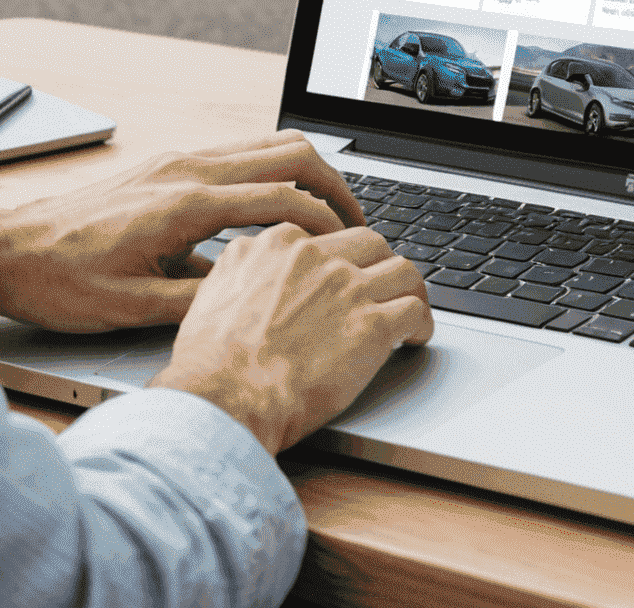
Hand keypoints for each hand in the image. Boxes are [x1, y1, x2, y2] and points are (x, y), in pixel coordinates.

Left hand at [0, 130, 364, 331]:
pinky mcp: (168, 164)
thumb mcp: (134, 309)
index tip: (351, 248)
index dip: (327, 224)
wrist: (5, 249)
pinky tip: (276, 210)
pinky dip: (275, 172)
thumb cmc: (60, 282)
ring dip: (306, 173)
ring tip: (327, 215)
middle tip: (356, 224)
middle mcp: (188, 168)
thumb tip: (257, 302)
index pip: (283, 200)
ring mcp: (178, 159)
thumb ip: (202, 302)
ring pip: (267, 144)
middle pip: (289, 153)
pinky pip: (240, 153)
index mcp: (186, 203)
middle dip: (333, 185)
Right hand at [149, 223, 433, 453]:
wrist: (225, 397)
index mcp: (279, 246)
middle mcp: (318, 258)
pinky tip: (417, 335)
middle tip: (381, 285)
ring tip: (410, 306)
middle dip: (379, 264)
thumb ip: (240, 269)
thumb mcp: (213, 292)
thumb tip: (247, 265)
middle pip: (369, 244)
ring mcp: (348, 288)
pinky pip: (414, 309)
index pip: (325, 236)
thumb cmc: (210, 361)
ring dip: (409, 289)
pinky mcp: (372, 325)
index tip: (343, 272)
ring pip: (401, 270)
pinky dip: (422, 321)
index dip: (339, 257)